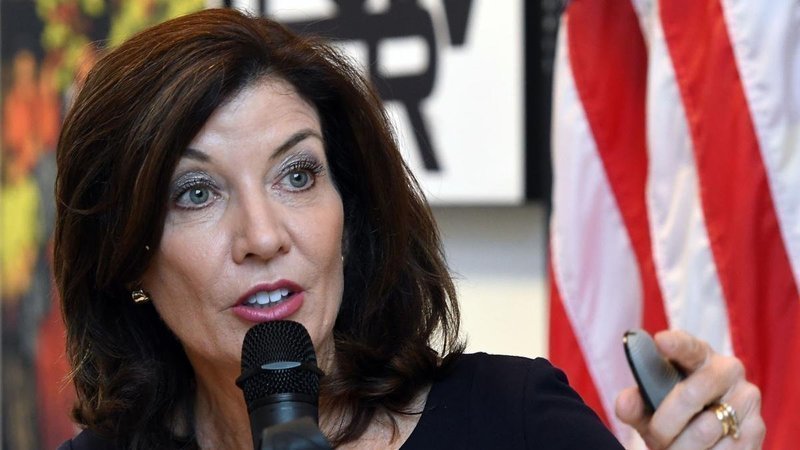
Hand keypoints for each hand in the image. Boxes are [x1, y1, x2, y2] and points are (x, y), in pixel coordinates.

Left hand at [615, 330, 764, 448]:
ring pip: (705, 430)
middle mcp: (728, 369)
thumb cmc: (672, 413)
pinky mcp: (757, 428)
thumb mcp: (651, 408)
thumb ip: (636, 404)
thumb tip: (625, 403)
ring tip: (672, 449)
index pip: (688, 346)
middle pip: (690, 396)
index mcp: (698, 355)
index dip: (675, 344)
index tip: (660, 341)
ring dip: (681, 447)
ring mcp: (746, 398)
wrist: (707, 437)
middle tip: (654, 440)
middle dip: (664, 425)